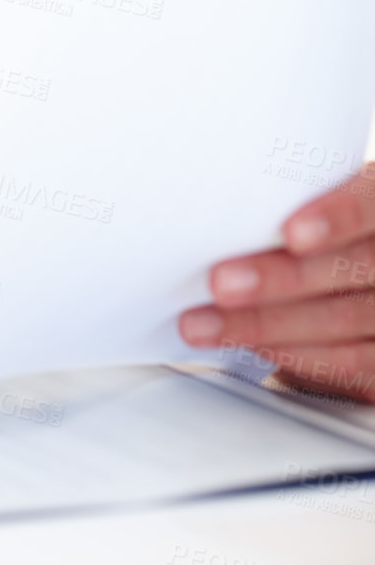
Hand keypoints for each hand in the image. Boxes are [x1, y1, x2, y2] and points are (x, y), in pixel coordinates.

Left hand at [180, 163, 374, 400]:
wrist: (358, 278)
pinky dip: (292, 353)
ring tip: (206, 323)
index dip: (336, 217)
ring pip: (342, 320)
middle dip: (279, 280)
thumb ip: (284, 202)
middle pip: (350, 268)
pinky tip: (250, 344)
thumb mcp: (314, 201)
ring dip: (265, 324)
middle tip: (220, 283)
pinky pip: (346, 363)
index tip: (291, 233)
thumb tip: (210, 211)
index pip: (369, 207)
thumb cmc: (320, 228)